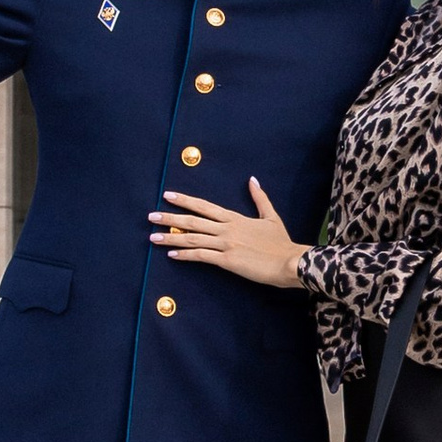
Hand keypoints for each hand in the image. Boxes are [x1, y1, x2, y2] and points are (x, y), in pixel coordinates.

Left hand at [147, 174, 307, 287]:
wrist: (290, 261)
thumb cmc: (281, 242)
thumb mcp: (271, 216)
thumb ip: (259, 198)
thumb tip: (252, 179)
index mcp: (234, 217)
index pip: (204, 206)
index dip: (185, 200)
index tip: (168, 195)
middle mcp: (226, 228)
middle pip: (192, 221)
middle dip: (169, 218)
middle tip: (151, 216)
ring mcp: (225, 244)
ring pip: (192, 238)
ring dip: (171, 238)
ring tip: (153, 237)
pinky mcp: (227, 260)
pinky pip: (201, 256)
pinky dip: (185, 255)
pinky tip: (172, 255)